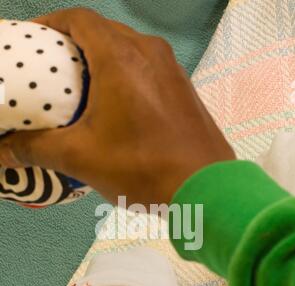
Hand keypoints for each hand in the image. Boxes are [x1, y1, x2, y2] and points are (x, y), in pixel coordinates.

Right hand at [0, 7, 234, 205]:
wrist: (206, 189)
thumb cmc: (141, 167)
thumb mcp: (81, 158)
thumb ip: (36, 149)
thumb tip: (1, 151)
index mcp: (121, 57)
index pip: (78, 19)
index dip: (51, 23)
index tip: (34, 41)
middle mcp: (149, 52)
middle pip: (103, 32)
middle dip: (74, 44)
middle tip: (53, 68)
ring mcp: (172, 69)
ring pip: (128, 50)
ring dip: (101, 60)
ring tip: (82, 87)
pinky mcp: (184, 89)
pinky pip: (147, 69)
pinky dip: (125, 75)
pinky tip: (117, 104)